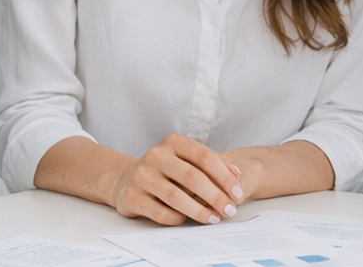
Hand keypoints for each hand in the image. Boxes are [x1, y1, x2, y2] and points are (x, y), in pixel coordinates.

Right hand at [108, 133, 244, 225]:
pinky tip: (187, 221)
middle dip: (215, 196)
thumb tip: (236, 175)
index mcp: (173, 142)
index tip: (237, 193)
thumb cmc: (164, 171)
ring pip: (175, 196)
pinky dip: (177, 218)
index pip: (204, 156)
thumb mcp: (185, 160)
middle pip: (192, 177)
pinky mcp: (131, 196)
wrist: (125, 179)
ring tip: (213, 219)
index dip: (224, 176)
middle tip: (229, 210)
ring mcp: (141, 175)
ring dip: (199, 211)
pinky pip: (159, 212)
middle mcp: (155, 155)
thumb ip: (210, 165)